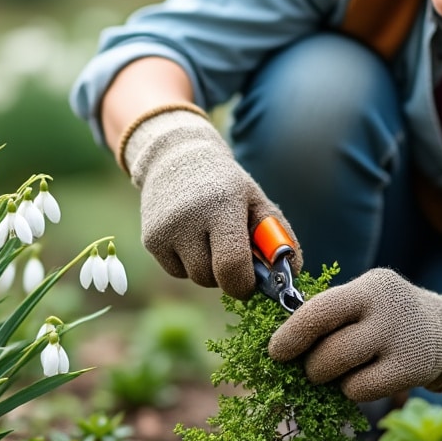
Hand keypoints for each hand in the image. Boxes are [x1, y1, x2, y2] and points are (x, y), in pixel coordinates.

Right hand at [122, 105, 301, 298]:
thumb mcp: (256, 200)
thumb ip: (278, 238)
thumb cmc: (225, 184)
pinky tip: (190, 237)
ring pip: (194, 277)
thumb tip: (291, 277)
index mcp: (223, 206)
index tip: (251, 281)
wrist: (176, 157)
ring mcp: (165, 230)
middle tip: (233, 254)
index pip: (232, 265)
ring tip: (210, 239)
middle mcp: (189, 218)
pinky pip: (176, 271)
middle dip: (227, 276)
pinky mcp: (150, 240)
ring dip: (207, 269)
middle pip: (211, 278)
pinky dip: (187, 263)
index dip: (244, 283)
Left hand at [267, 268, 441, 401]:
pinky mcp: (410, 370)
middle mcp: (386, 310)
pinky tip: (364, 379)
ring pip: (340, 371)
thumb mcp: (365, 298)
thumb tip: (283, 342)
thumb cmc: (387, 318)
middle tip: (313, 367)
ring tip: (340, 371)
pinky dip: (352, 390)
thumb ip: (330, 312)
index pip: (319, 310)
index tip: (275, 352)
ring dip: (328, 378)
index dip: (291, 334)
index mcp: (368, 286)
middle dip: (310, 364)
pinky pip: (359, 390)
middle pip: (327, 348)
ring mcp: (401, 341)